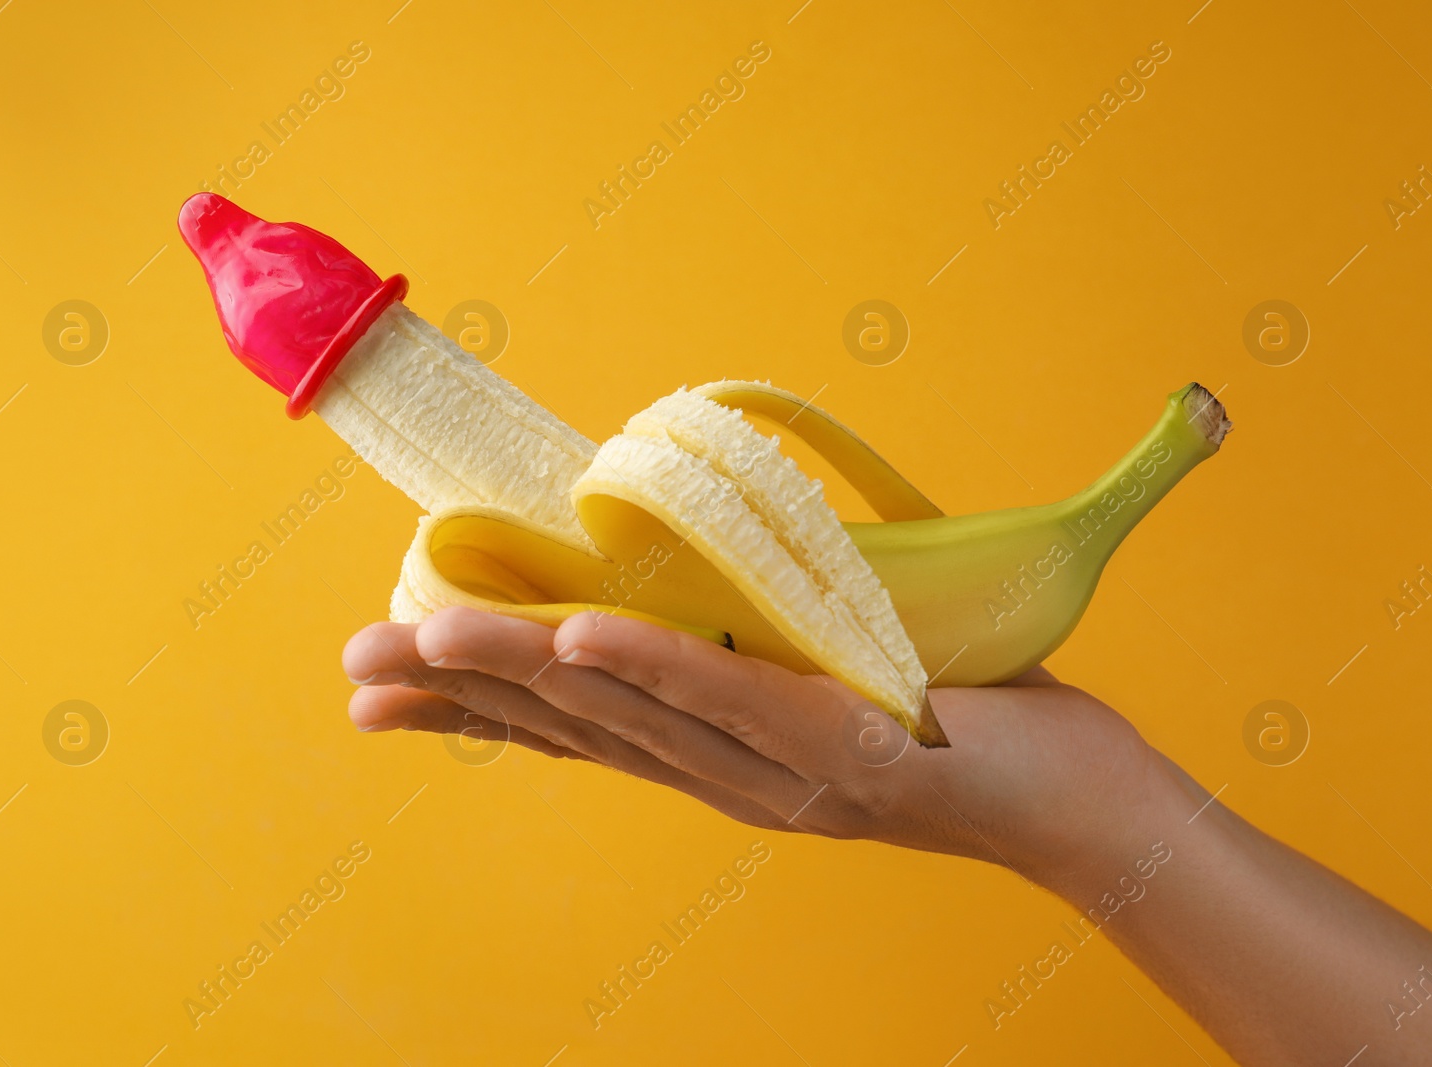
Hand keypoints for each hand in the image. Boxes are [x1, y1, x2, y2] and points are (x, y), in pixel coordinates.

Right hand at [342, 607, 1174, 891]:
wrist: (1073, 795)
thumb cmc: (944, 717)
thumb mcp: (822, 681)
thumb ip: (744, 646)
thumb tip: (678, 577)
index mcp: (715, 757)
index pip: (571, 733)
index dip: (469, 713)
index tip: (376, 689)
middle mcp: (731, 777)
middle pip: (576, 728)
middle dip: (462, 692)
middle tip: (358, 662)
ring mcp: (786, 769)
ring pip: (635, 712)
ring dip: (527, 670)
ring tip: (431, 632)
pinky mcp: (852, 743)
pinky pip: (742, 698)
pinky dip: (659, 667)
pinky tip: (581, 642)